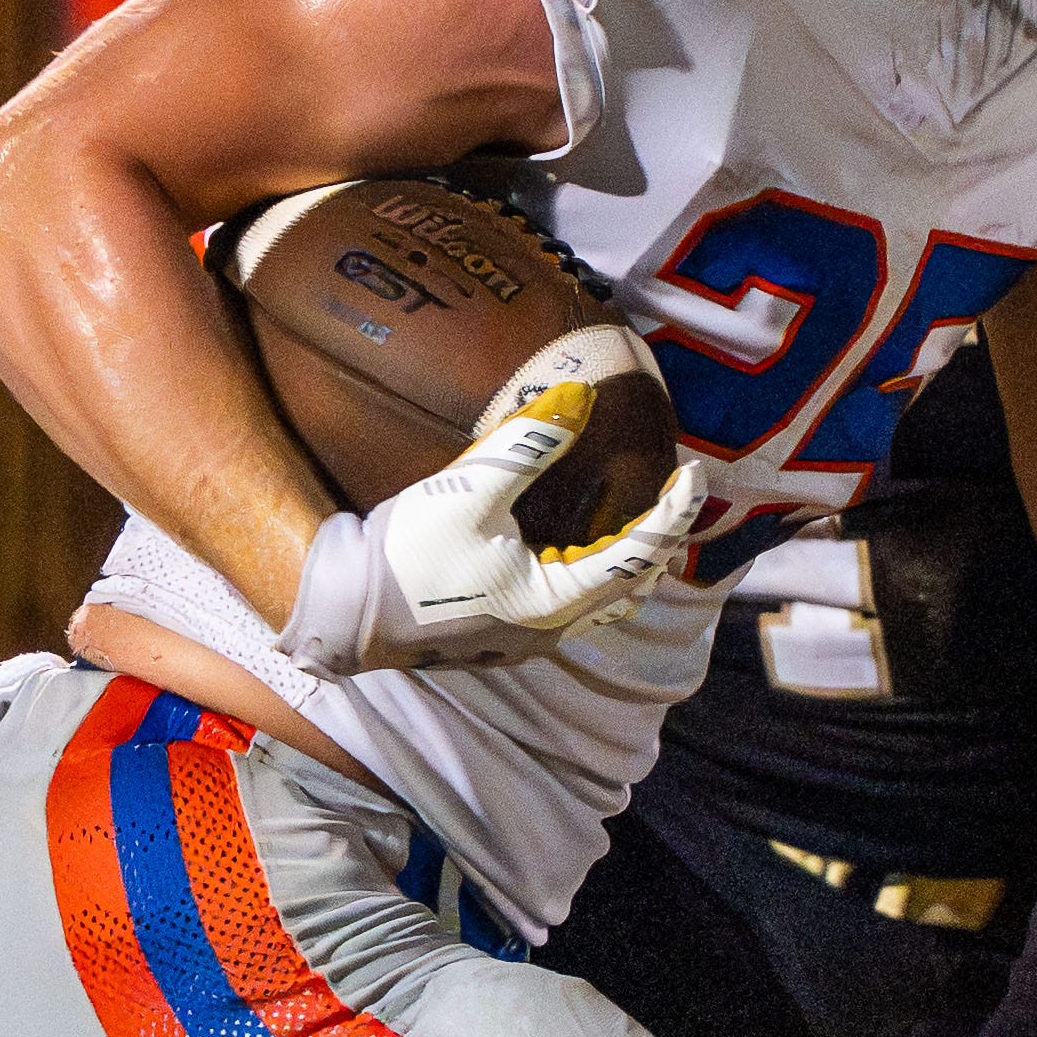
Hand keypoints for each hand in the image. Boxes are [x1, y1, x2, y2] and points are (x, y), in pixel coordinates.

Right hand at [281, 381, 705, 677]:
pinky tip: (573, 545)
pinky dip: (589, 574)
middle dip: (657, 541)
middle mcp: (548, 632)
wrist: (342, 608)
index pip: (639, 555)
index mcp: (552, 602)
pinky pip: (568, 608)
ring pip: (601, 604)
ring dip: (624, 563)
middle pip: (631, 588)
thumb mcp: (468, 489)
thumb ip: (529, 443)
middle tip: (669, 494)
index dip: (675, 512)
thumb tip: (579, 395)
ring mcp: (524, 641)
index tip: (694, 473)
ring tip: (630, 517)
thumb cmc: (403, 554)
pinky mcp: (500, 636)